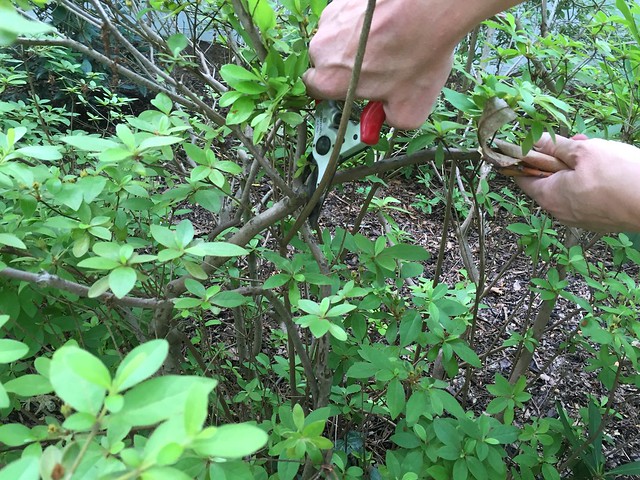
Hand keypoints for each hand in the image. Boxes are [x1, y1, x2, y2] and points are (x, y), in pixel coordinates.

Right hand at [303, 0, 457, 128]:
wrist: (431, 7)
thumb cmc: (417, 54)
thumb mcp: (411, 109)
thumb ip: (390, 121)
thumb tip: (388, 118)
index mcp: (330, 79)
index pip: (314, 91)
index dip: (334, 93)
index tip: (349, 94)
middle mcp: (323, 47)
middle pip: (326, 63)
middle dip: (348, 69)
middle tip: (378, 71)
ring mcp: (333, 19)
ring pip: (338, 38)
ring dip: (357, 44)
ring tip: (388, 45)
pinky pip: (350, 17)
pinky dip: (365, 23)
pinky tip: (389, 25)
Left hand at [516, 133, 639, 231]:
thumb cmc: (619, 176)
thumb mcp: (585, 151)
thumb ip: (557, 146)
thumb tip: (535, 140)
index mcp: (549, 197)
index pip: (524, 178)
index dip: (525, 160)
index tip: (531, 145)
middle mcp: (560, 213)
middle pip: (550, 181)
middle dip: (560, 159)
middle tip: (577, 142)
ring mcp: (580, 219)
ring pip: (571, 187)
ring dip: (579, 168)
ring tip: (599, 152)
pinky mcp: (599, 220)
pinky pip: (587, 197)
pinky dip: (593, 182)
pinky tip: (610, 169)